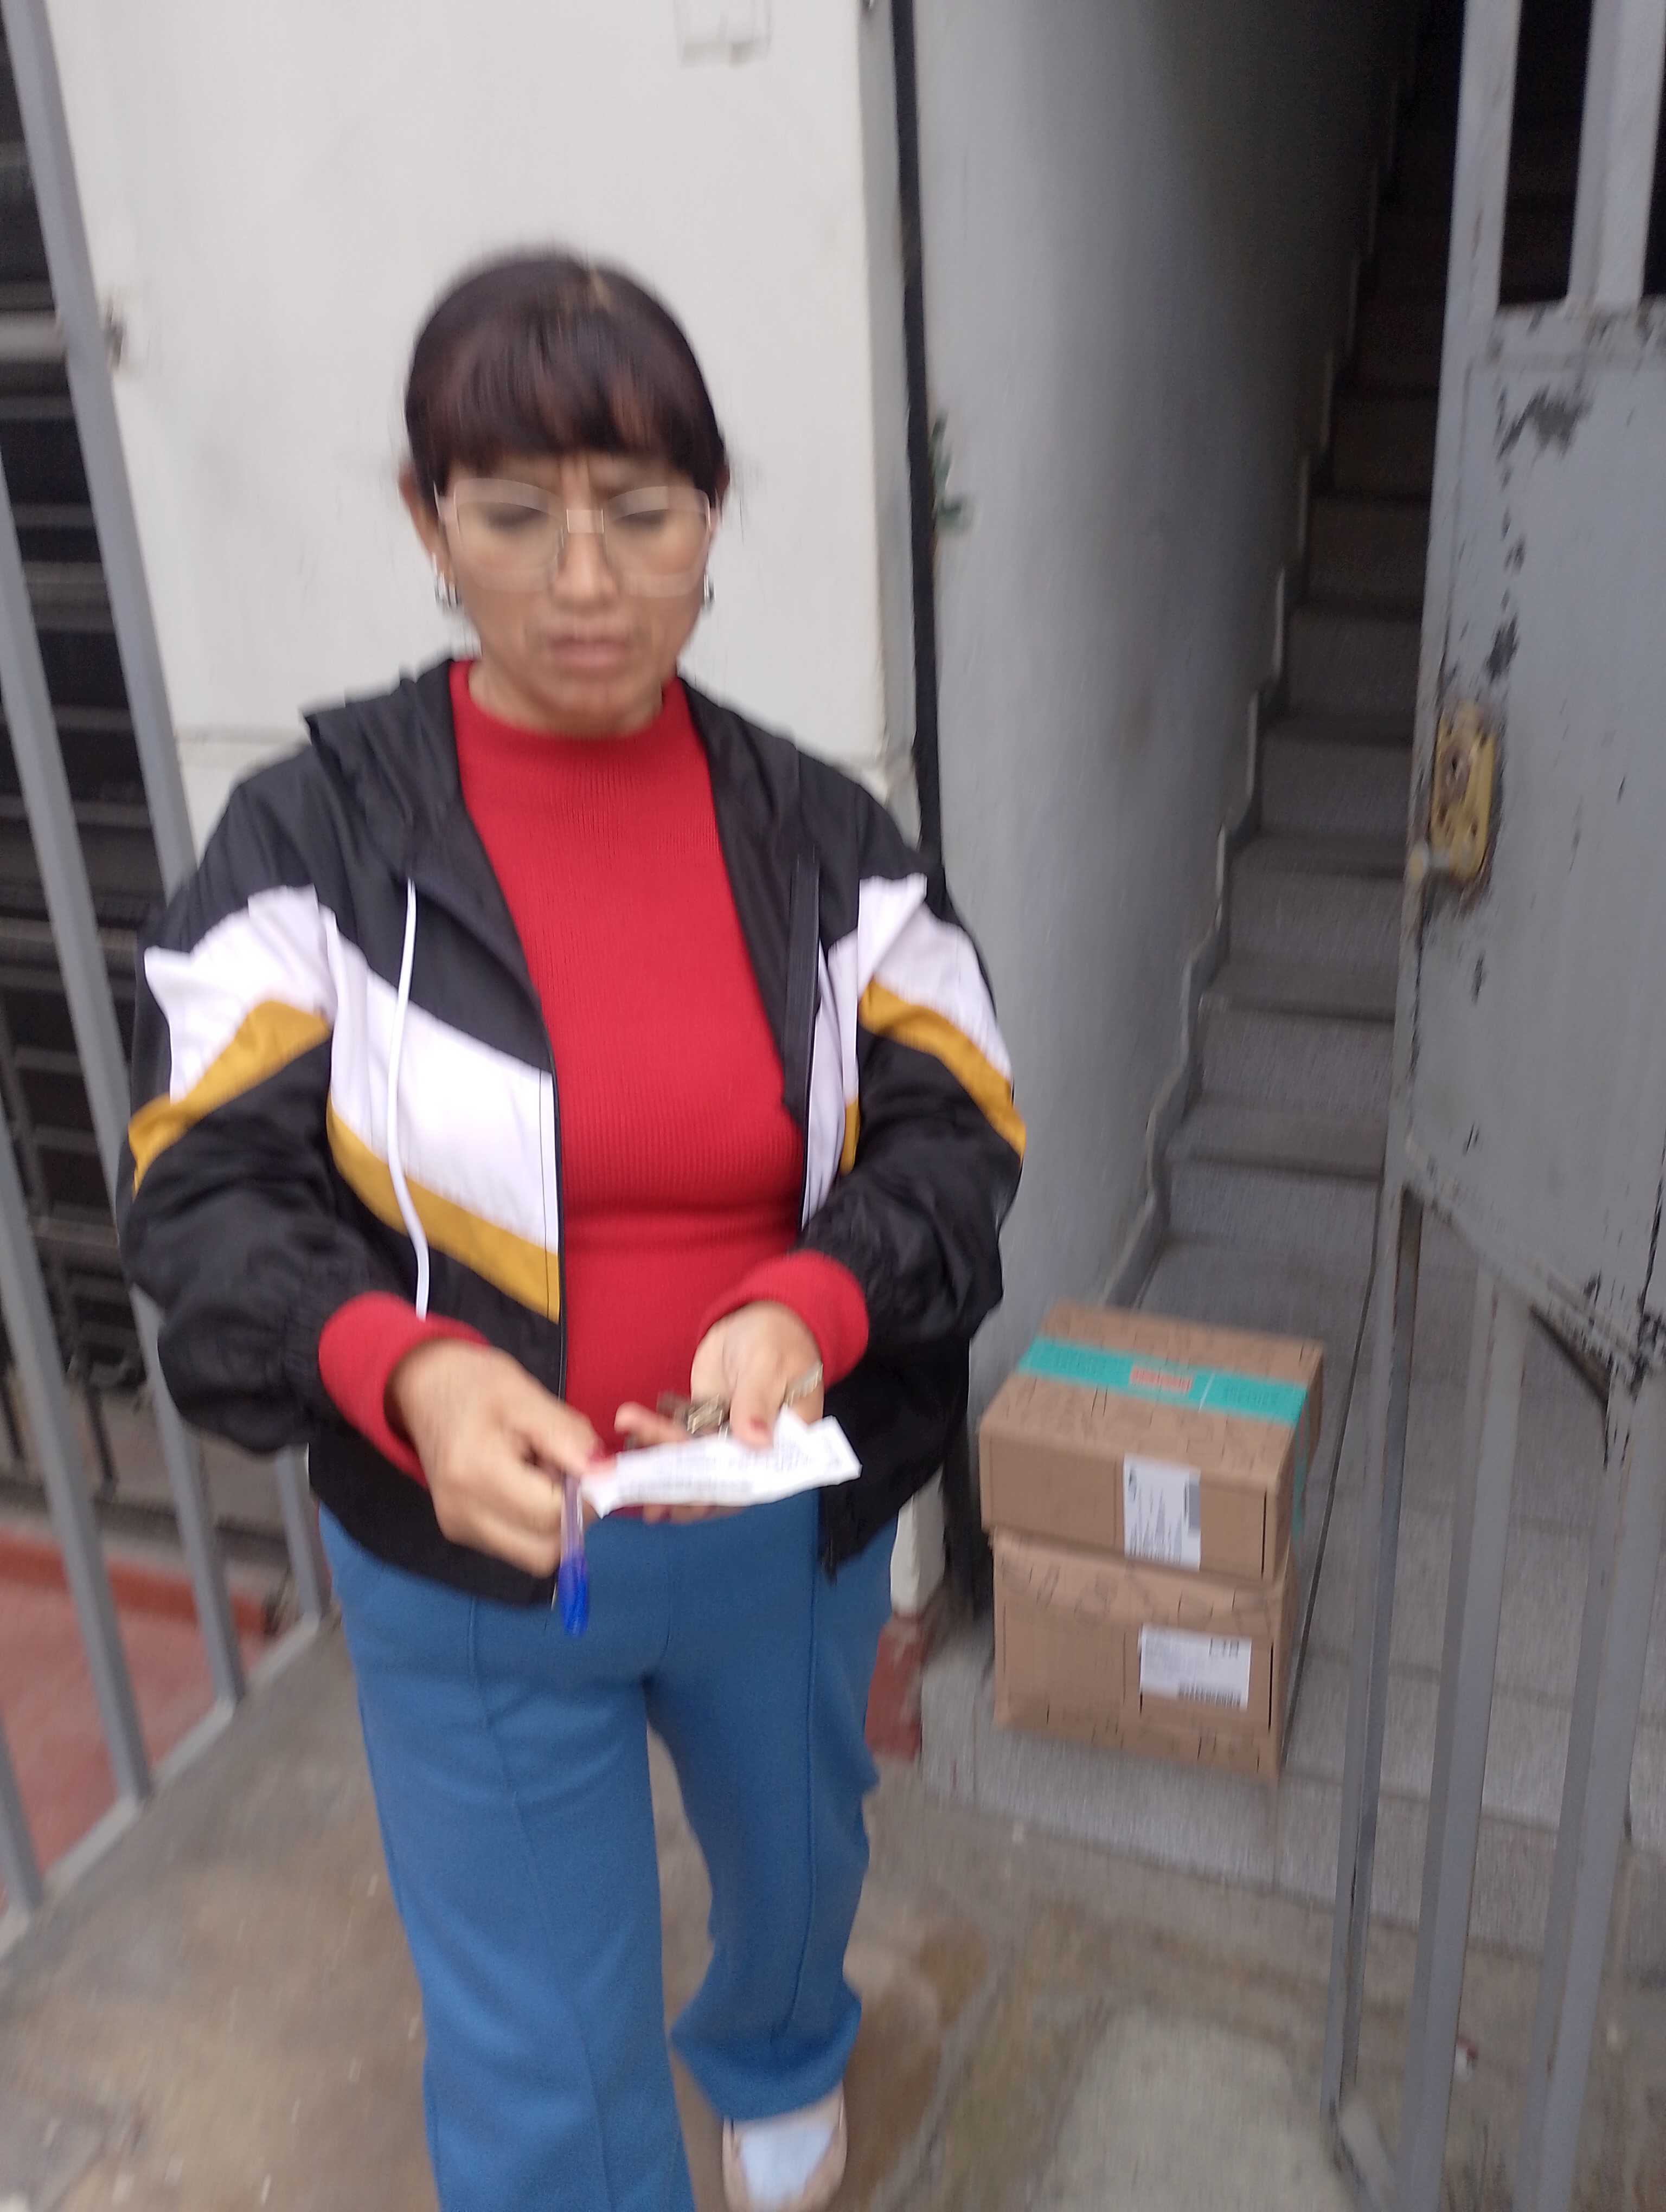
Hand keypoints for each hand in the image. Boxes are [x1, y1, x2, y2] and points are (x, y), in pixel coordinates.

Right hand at [386, 1341, 599, 1576]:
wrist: (424, 1389)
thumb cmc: (476, 1384)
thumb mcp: (527, 1396)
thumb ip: (568, 1437)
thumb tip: (606, 1475)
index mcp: (476, 1473)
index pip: (551, 1516)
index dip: (585, 1496)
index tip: (590, 1465)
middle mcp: (462, 1513)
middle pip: (545, 1550)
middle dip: (571, 1516)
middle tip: (565, 1471)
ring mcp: (459, 1528)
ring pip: (534, 1555)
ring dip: (553, 1522)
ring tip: (541, 1474)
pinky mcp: (462, 1532)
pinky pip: (517, 1545)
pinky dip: (534, 1523)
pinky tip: (524, 1484)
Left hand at [613, 1302, 823, 1523]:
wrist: (756, 1318)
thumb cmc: (775, 1338)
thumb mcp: (769, 1364)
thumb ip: (758, 1400)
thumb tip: (756, 1440)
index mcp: (784, 1443)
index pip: (752, 1478)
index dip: (718, 1493)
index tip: (685, 1499)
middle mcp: (754, 1450)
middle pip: (716, 1477)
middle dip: (678, 1484)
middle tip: (644, 1486)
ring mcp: (725, 1439)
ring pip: (691, 1462)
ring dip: (660, 1465)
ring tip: (625, 1467)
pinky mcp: (703, 1424)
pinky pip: (678, 1441)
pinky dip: (654, 1445)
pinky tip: (630, 1450)